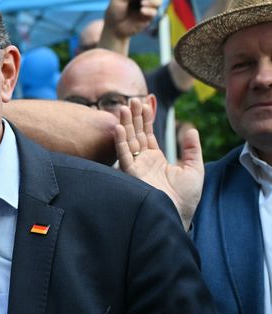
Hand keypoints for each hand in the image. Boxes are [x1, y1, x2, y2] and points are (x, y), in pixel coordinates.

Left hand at [102, 0, 162, 44]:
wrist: (113, 27)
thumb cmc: (114, 12)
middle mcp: (145, 0)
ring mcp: (147, 9)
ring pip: (159, 1)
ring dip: (152, 0)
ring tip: (142, 3)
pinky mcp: (148, 18)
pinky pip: (155, 12)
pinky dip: (150, 10)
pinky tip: (142, 11)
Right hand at [114, 98, 202, 228]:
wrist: (177, 214)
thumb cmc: (186, 197)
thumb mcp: (194, 168)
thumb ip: (191, 149)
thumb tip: (191, 129)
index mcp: (155, 159)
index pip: (147, 134)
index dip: (146, 119)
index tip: (145, 103)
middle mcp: (142, 161)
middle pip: (136, 134)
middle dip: (134, 117)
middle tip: (132, 99)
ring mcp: (135, 167)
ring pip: (128, 141)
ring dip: (125, 124)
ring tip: (124, 107)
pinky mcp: (130, 174)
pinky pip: (123, 155)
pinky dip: (120, 141)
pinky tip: (119, 127)